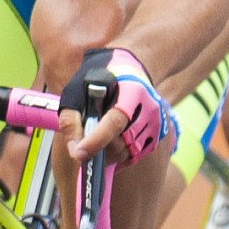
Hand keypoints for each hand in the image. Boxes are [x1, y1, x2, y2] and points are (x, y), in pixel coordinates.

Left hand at [59, 46, 174, 164]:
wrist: (127, 70)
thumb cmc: (98, 81)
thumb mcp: (77, 92)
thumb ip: (71, 120)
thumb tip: (75, 151)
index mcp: (131, 91)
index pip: (115, 122)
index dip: (96, 140)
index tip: (80, 154)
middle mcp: (149, 108)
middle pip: (120, 142)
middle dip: (98, 148)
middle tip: (85, 144)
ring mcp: (156, 122)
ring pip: (126, 153)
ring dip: (107, 154)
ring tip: (96, 139)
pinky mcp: (157, 135)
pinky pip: (134, 157)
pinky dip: (118, 158)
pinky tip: (108, 144)